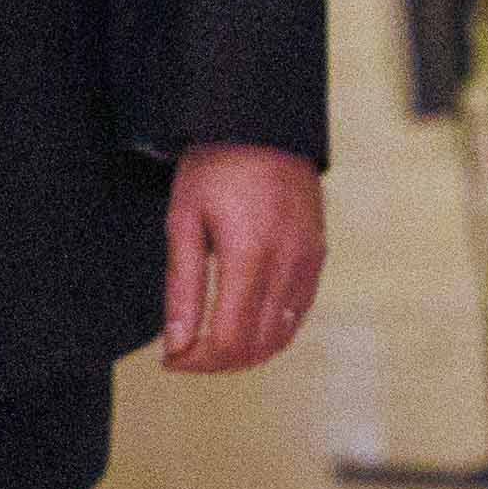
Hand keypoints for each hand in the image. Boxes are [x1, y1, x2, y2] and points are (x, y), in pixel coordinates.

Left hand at [162, 143, 323, 373]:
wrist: (263, 126)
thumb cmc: (214, 168)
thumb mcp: (184, 219)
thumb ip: (182, 286)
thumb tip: (176, 342)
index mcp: (250, 257)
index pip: (229, 339)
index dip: (197, 361)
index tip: (169, 360)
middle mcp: (288, 267)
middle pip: (256, 346)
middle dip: (216, 362)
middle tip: (181, 355)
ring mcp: (309, 264)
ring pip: (281, 336)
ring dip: (243, 353)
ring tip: (205, 345)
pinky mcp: (318, 258)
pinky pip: (296, 313)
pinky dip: (269, 332)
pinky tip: (240, 326)